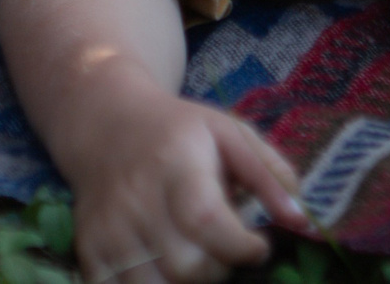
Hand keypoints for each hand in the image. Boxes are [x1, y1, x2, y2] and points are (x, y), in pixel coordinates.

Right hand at [67, 85, 305, 283]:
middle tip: (222, 248)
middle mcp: (136, 197)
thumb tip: (301, 220)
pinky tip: (162, 269)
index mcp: (175, 163)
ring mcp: (107, 227)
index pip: (205, 221)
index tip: (257, 245)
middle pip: (185, 266)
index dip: (241, 247)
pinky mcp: (88, 248)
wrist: (105, 120)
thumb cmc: (179, 130)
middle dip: (218, 269)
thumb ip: (269, 174)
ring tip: (193, 256)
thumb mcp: (228, 132)